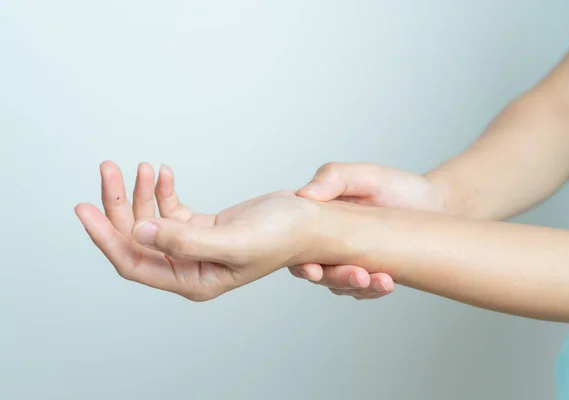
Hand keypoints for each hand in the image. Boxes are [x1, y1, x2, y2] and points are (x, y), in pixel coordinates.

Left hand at [75, 161, 326, 300]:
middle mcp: (189, 267)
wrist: (311, 220)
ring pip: (150, 221)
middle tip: (109, 168)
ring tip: (142, 165)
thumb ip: (185, 241)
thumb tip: (140, 234)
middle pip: (137, 238)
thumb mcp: (234, 241)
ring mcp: (193, 247)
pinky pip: (170, 210)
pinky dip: (162, 190)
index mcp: (194, 281)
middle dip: (119, 204)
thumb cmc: (284, 236)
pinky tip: (163, 172)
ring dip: (140, 192)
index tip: (85, 208)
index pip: (134, 263)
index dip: (105, 237)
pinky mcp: (201, 228)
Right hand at [291, 162, 450, 299]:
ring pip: (340, 285)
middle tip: (358, 276)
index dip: (299, 261)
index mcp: (317, 219)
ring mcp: (347, 262)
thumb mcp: (366, 175)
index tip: (313, 269)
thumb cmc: (396, 188)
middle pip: (317, 272)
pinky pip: (363, 291)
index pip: (296, 246)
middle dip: (336, 278)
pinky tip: (388, 283)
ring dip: (357, 287)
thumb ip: (333, 178)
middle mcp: (326, 244)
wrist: (434, 204)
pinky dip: (374, 290)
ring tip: (382, 281)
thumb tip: (303, 194)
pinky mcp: (368, 276)